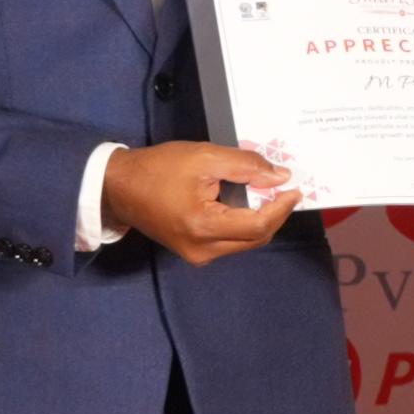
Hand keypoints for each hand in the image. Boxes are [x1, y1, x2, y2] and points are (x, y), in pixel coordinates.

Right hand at [104, 142, 296, 259]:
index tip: (295, 187)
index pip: (258, 225)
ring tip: (265, 192)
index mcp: (204, 228)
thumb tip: (280, 177)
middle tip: (283, 188)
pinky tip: (244, 202)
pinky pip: (229, 241)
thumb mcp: (204, 157)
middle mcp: (203, 251)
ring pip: (244, 242)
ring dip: (259, 218)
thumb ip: (245, 166)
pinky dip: (242, 223)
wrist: (118, 187)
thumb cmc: (158, 169)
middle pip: (255, 237)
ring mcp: (197, 256)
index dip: (281, 207)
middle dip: (274, 213)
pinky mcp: (193, 253)